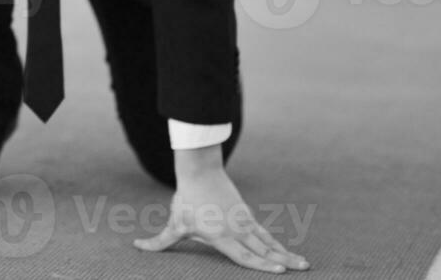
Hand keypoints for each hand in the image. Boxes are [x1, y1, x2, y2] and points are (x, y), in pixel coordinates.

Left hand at [134, 148, 308, 272]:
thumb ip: (159, 241)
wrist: (199, 171)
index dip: (261, 265)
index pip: (244, 255)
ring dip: (284, 253)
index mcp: (220, 235)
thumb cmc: (186, 200)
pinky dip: (275, 243)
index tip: (279, 272)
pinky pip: (263, 233)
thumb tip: (137, 247)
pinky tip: (284, 251)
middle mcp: (236, 230)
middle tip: (304, 270)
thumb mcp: (174, 223)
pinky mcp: (246, 215)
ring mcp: (244, 221)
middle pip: (263, 250)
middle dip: (282, 261)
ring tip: (303, 264)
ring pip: (267, 241)